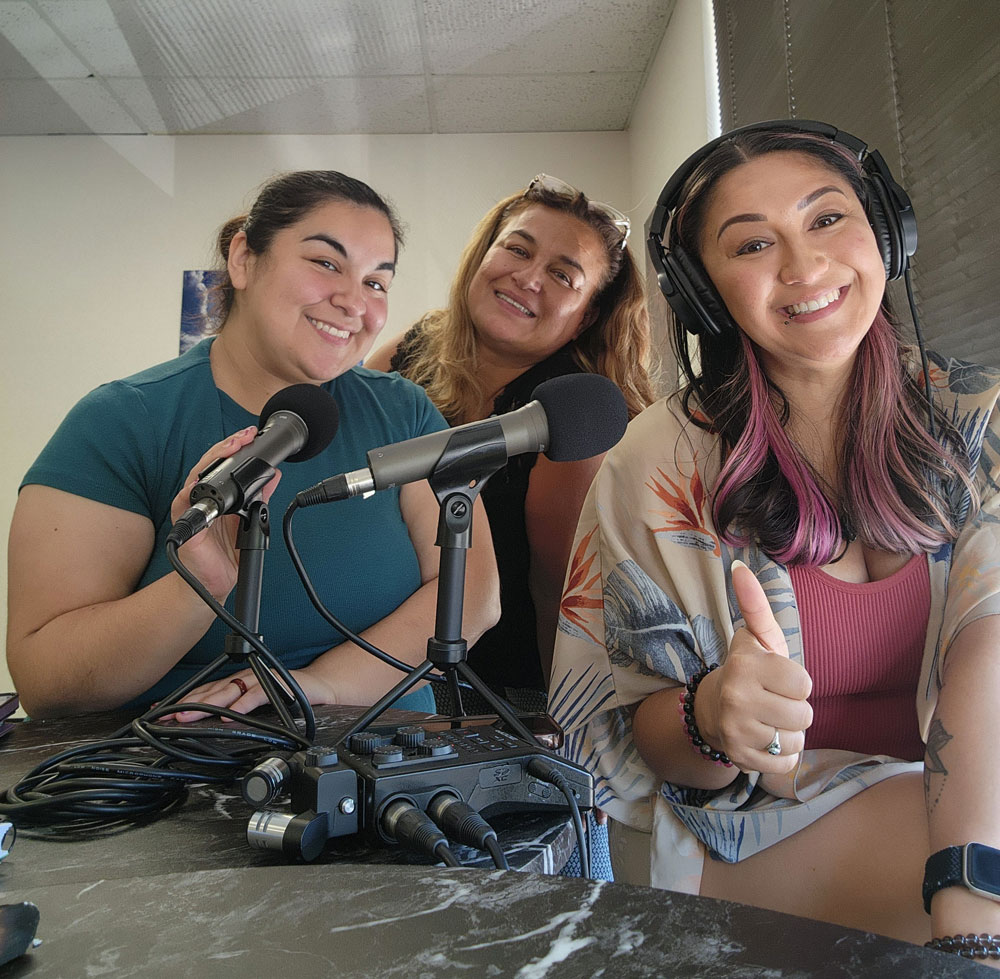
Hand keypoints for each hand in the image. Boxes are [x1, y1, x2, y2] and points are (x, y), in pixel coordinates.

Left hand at [164, 662, 339, 722]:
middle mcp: (246, 679)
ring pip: (229, 690)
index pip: (204, 692)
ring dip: (208, 703)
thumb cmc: (288, 698)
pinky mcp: (278, 684)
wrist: (321, 688)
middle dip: (187, 704)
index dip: (181, 702)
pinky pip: (258, 694)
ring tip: (189, 715)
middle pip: (211, 691)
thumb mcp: (256, 707)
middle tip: (167, 717)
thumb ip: (234, 711)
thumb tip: (208, 724)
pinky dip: (243, 704)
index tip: (159, 712)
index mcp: (238, 684)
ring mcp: (261, 680)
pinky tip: (230, 713)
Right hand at [168, 427, 280, 600]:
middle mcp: (202, 499)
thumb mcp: (250, 522)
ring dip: (211, 462)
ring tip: (227, 450)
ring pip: (196, 478)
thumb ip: (259, 500)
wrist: (216, 582)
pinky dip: (191, 493)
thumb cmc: (227, 554)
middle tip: (242, 438)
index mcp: (218, 497)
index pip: (223, 465)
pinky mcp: (185, 527)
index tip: (249, 437)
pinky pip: (184, 506)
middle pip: (208, 465)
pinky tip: (200, 483)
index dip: (234, 449)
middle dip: (224, 448)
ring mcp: (191, 511)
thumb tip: (274, 478)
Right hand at [695, 560, 812, 773]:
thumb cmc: (750, 671)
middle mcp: (737, 697)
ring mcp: (736, 730)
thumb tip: (739, 566)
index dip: (797, 683)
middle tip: (775, 702)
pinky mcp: (740, 758)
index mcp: (745, 665)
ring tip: (770, 720)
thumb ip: (755, 605)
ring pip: (796, 740)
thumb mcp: (757, 638)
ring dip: (789, 733)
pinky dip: (782, 755)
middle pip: (804, 715)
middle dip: (795, 710)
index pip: (804, 684)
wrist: (714, 709)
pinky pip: (786, 763)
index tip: (778, 679)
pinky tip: (766, 740)